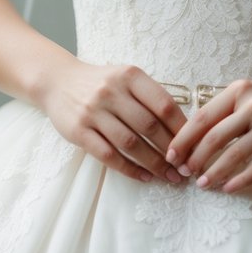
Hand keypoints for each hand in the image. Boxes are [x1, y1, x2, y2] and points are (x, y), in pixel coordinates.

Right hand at [39, 56, 188, 183]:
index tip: (193, 144)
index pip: (163, 103)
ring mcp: (94, 112)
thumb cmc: (101, 83)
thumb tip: (183, 127)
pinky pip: (109, 156)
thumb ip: (149, 96)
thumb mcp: (126, 78)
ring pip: (130, 144)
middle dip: (170, 150)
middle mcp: (112, 91)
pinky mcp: (79, 132)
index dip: (180, 127)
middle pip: (148, 126)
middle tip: (185, 168)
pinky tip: (145, 177)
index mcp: (130, 75)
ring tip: (169, 176)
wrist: (58, 82)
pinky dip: (129, 169)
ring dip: (153, 163)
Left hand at [165, 70, 251, 194]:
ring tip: (201, 184)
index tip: (171, 153)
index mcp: (242, 90)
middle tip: (183, 172)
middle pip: (213, 138)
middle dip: (193, 158)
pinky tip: (227, 188)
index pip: (203, 116)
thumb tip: (196, 131)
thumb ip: (229, 107)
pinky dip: (239, 181)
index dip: (183, 138)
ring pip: (232, 156)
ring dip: (213, 173)